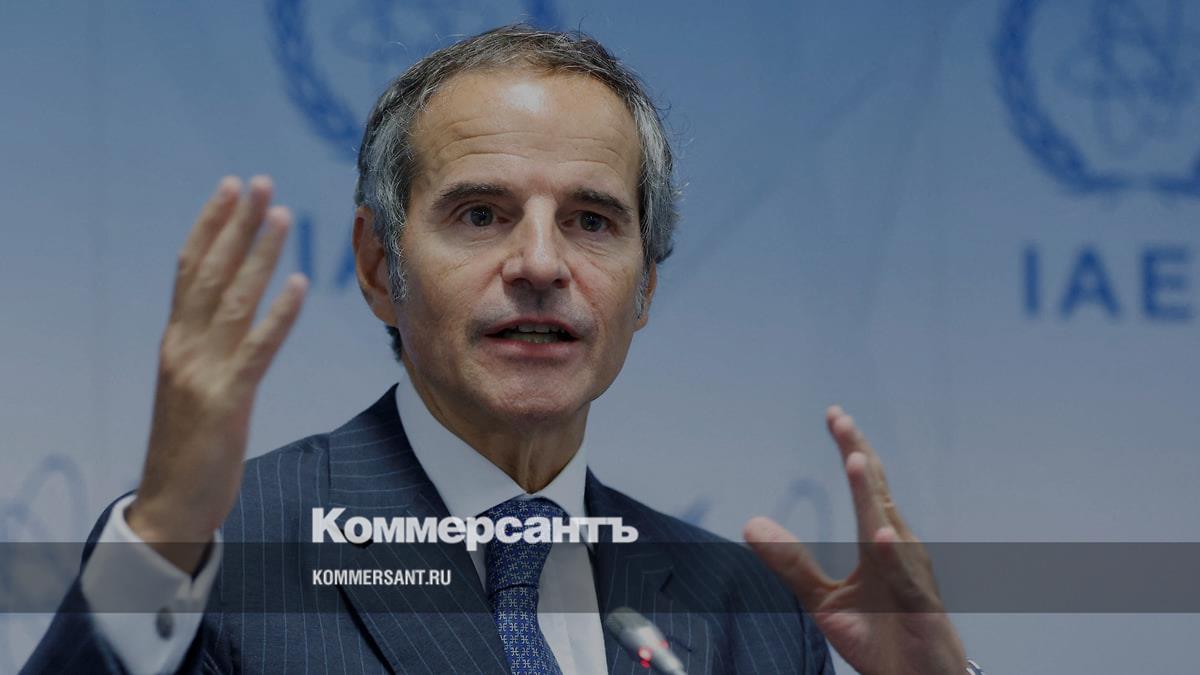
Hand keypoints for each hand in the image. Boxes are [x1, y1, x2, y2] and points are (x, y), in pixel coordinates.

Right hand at [125, 176, 306, 572]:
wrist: (170, 504)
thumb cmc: (189, 445)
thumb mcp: (194, 386)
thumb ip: (208, 348)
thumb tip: (232, 312)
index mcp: (175, 342)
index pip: (191, 269)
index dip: (211, 225)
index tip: (231, 187)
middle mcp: (183, 347)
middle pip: (211, 273)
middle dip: (237, 224)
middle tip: (261, 181)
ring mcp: (202, 373)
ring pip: (234, 300)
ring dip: (259, 254)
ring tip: (282, 214)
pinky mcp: (227, 401)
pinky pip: (257, 349)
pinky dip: (278, 314)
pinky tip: (298, 283)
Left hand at [744, 406, 965, 674]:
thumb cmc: (883, 637)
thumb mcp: (824, 599)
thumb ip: (791, 561)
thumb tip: (750, 523)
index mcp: (880, 543)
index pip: (866, 486)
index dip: (851, 449)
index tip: (834, 415)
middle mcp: (900, 549)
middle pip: (877, 492)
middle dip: (858, 453)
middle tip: (839, 418)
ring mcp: (911, 576)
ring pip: (887, 526)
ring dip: (870, 493)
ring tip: (854, 458)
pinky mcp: (918, 607)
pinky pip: (903, 577)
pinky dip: (891, 554)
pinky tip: (877, 532)